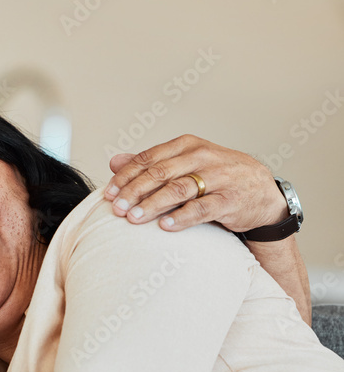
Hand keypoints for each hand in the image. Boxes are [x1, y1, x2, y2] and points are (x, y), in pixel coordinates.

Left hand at [104, 134, 287, 232]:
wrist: (261, 191)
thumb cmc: (217, 177)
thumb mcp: (185, 163)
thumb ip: (151, 163)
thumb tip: (114, 162)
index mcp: (187, 145)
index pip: (149, 158)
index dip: (126, 176)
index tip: (109, 193)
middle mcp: (202, 157)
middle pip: (160, 173)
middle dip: (134, 191)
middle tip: (116, 208)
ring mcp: (218, 177)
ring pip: (178, 189)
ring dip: (152, 204)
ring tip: (133, 218)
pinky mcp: (229, 199)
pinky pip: (202, 208)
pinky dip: (182, 217)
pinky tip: (165, 226)